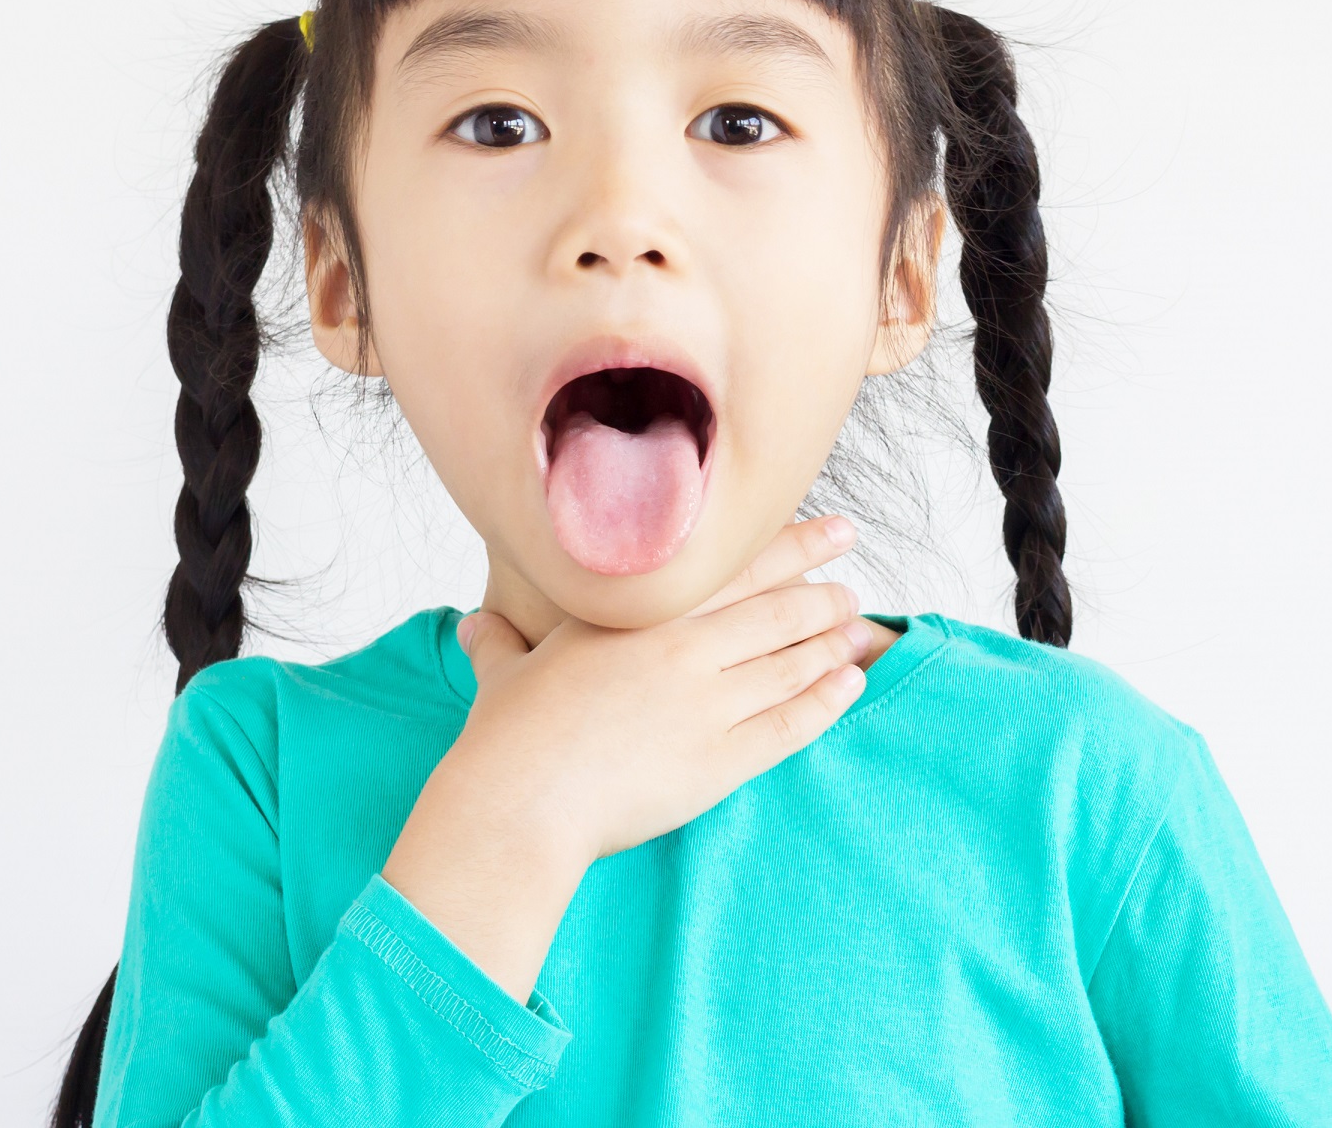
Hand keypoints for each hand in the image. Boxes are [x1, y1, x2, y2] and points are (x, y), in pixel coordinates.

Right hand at [448, 515, 871, 865]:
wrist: (519, 802)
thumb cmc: (506, 735)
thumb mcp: (504, 671)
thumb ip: (499, 643)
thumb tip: (471, 627)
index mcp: (639, 613)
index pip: (734, 566)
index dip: (792, 544)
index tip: (831, 529)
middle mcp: (682, 647)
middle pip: (777, 608)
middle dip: (825, 592)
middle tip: (853, 582)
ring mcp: (706, 703)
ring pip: (791, 662)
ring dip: (832, 642)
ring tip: (860, 629)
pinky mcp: (720, 760)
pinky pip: (790, 724)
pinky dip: (826, 701)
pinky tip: (849, 683)